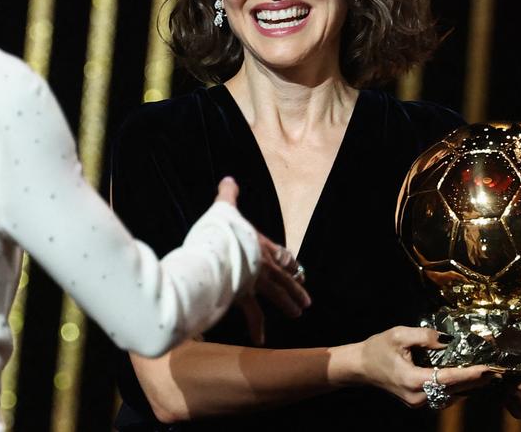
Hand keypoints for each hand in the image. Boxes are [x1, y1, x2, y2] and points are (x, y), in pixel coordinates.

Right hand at [214, 177, 310, 344]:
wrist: (214, 249)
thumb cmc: (218, 229)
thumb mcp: (223, 208)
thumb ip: (228, 195)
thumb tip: (228, 179)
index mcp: (260, 244)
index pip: (281, 255)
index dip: (289, 263)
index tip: (297, 270)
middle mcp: (263, 264)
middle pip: (285, 277)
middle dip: (295, 288)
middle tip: (306, 301)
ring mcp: (256, 281)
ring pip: (277, 294)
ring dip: (288, 304)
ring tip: (297, 314)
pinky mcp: (245, 295)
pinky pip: (253, 313)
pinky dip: (257, 327)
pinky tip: (261, 340)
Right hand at [330, 326, 492, 407]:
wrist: (360, 367)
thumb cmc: (377, 348)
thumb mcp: (399, 334)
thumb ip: (425, 336)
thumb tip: (449, 340)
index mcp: (413, 380)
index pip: (449, 378)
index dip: (471, 374)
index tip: (489, 369)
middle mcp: (418, 397)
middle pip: (454, 389)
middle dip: (476, 380)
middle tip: (498, 371)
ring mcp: (419, 403)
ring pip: (451, 394)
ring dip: (468, 385)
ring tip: (487, 373)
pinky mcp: (419, 402)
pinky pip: (443, 395)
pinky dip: (456, 387)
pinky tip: (467, 378)